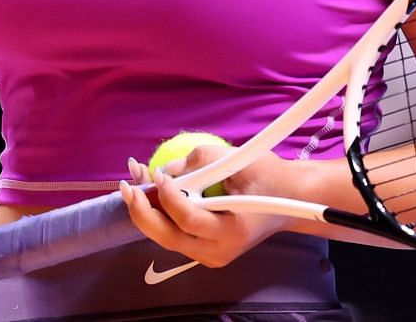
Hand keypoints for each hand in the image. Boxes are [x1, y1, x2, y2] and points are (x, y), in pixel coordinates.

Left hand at [118, 144, 292, 268]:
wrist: (289, 199)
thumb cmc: (266, 175)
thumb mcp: (236, 159)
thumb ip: (198, 163)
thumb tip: (163, 172)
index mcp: (233, 231)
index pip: (188, 220)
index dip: (167, 196)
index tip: (158, 173)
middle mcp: (220, 251)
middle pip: (168, 238)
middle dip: (141, 212)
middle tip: (125, 186)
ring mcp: (211, 255)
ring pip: (167, 238)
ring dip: (146, 211)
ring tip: (132, 182)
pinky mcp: (204, 251)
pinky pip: (174, 234)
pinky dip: (159, 214)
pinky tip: (149, 190)